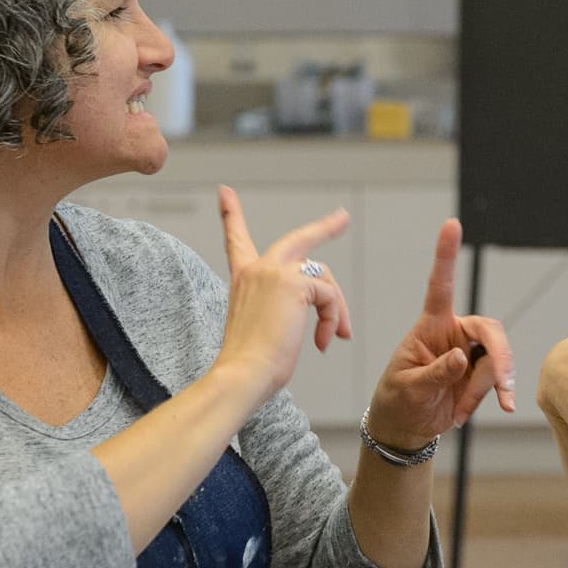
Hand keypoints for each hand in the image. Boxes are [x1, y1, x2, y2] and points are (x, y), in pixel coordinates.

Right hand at [212, 186, 351, 402]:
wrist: (242, 374)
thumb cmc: (251, 363)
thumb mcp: (263, 326)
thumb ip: (283, 307)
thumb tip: (322, 310)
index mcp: (243, 279)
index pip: (236, 240)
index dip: (231, 215)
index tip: (225, 193)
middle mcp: (257, 269)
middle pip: (298, 240)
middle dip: (324, 227)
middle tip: (342, 218)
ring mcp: (275, 272)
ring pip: (324, 278)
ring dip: (336, 308)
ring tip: (335, 335)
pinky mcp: (294, 283)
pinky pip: (329, 296)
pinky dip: (332, 319)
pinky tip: (323, 342)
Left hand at [363, 218, 514, 448]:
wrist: (405, 430)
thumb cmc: (397, 403)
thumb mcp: (409, 389)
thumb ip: (436, 373)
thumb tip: (464, 357)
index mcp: (429, 327)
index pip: (440, 286)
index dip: (446, 256)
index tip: (451, 224)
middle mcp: (452, 334)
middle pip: (489, 330)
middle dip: (500, 356)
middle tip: (502, 384)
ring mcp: (469, 353)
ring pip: (496, 359)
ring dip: (487, 387)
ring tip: (460, 413)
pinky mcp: (479, 373)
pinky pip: (498, 377)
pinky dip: (499, 393)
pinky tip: (504, 406)